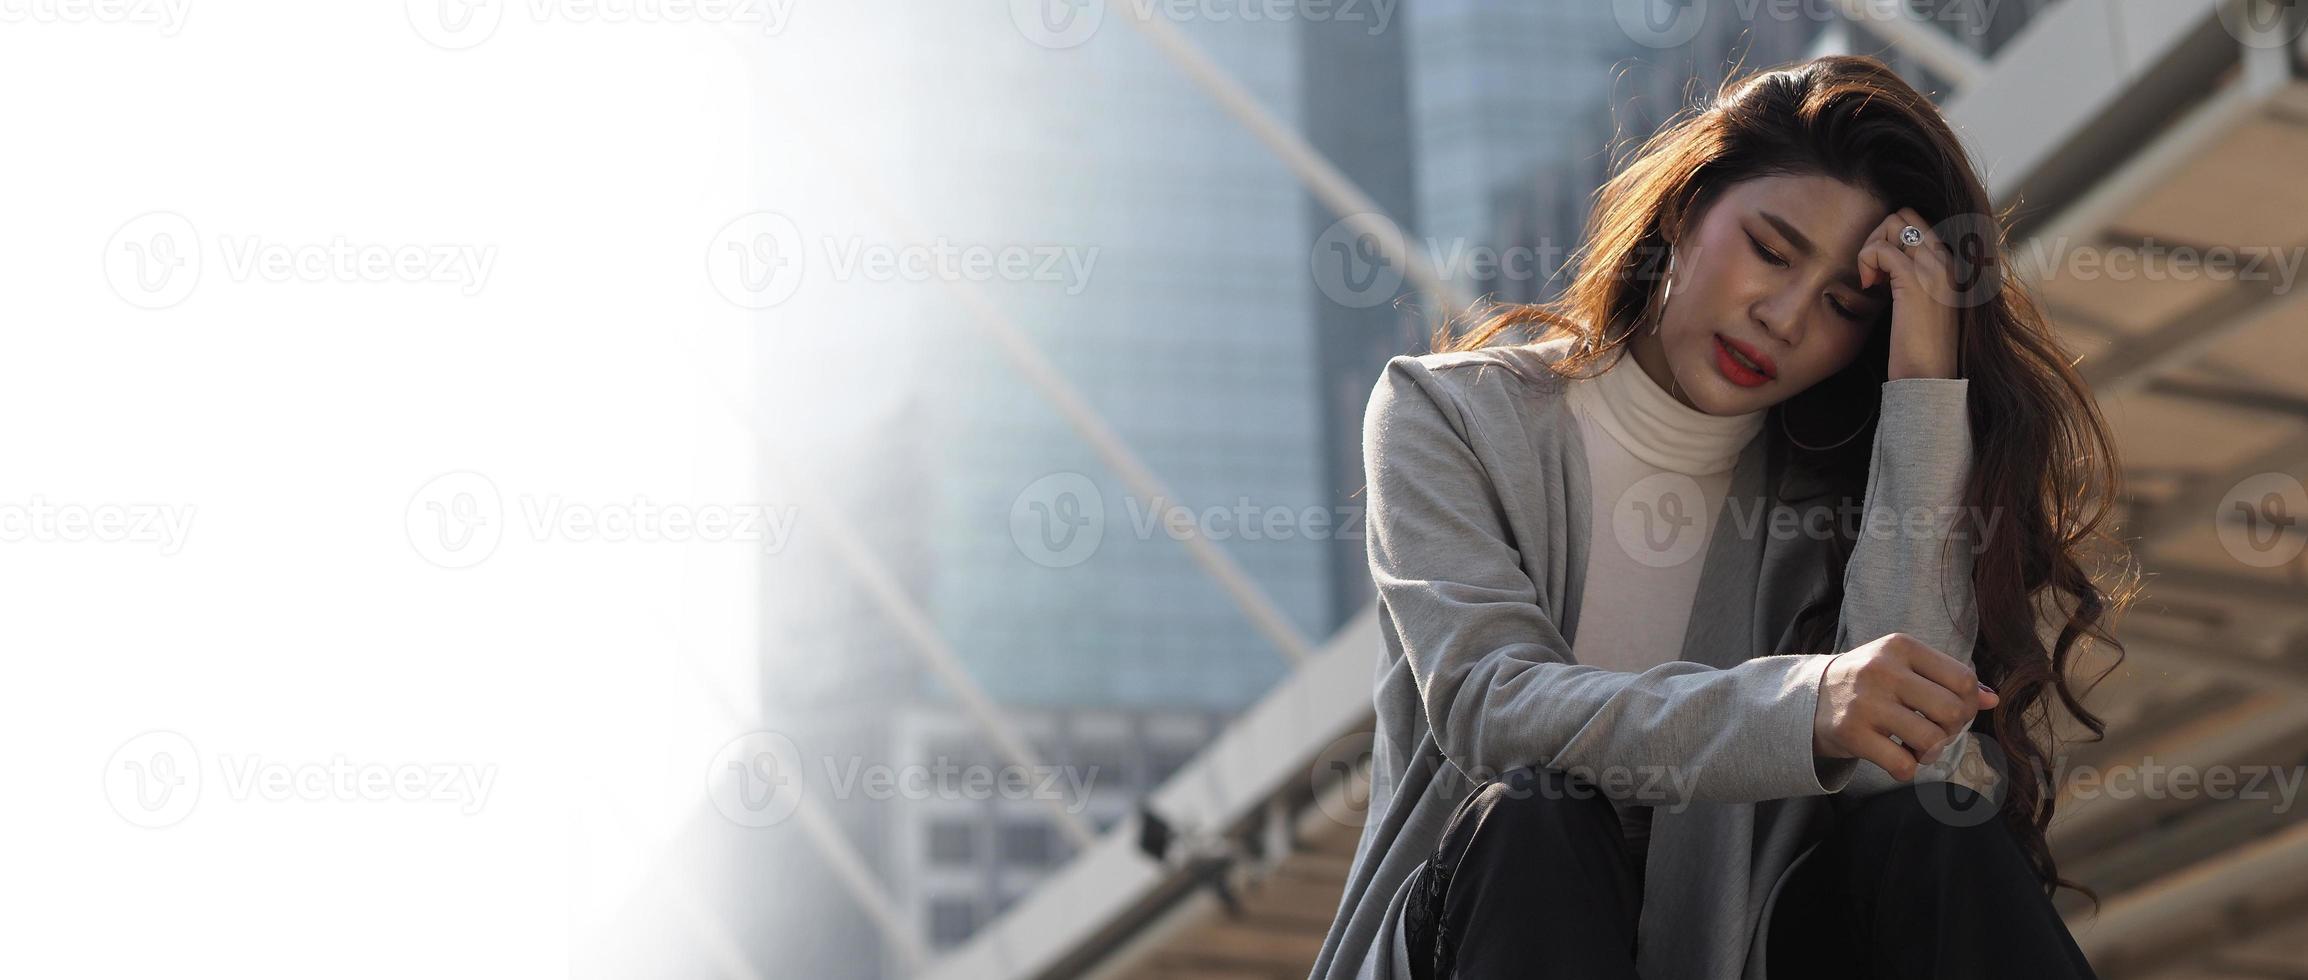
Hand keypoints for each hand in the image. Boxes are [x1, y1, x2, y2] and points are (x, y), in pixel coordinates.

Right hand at [1812, 632, 1999, 780]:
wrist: (1807, 698)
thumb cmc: (1870, 682)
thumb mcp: (1904, 666)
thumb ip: (1948, 679)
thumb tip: (1994, 700)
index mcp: (1900, 646)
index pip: (1963, 680)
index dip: (1968, 704)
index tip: (1950, 712)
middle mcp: (1882, 670)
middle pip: (1951, 711)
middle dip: (1952, 730)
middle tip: (1935, 732)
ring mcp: (1865, 702)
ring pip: (1931, 740)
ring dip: (1931, 752)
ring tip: (1916, 747)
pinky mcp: (1851, 733)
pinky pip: (1903, 765)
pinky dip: (1907, 769)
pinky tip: (1895, 758)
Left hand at [1856, 207, 1963, 380]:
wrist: (1930, 377)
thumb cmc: (1920, 347)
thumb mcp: (1922, 304)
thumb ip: (1913, 278)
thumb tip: (1887, 262)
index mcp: (1952, 264)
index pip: (1918, 222)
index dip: (1892, 239)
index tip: (1882, 271)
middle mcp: (1948, 260)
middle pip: (1906, 214)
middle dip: (1879, 235)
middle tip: (1873, 270)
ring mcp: (1934, 268)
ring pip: (1894, 222)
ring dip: (1871, 246)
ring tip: (1872, 278)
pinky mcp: (1915, 282)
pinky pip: (1882, 248)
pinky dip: (1867, 261)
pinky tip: (1869, 286)